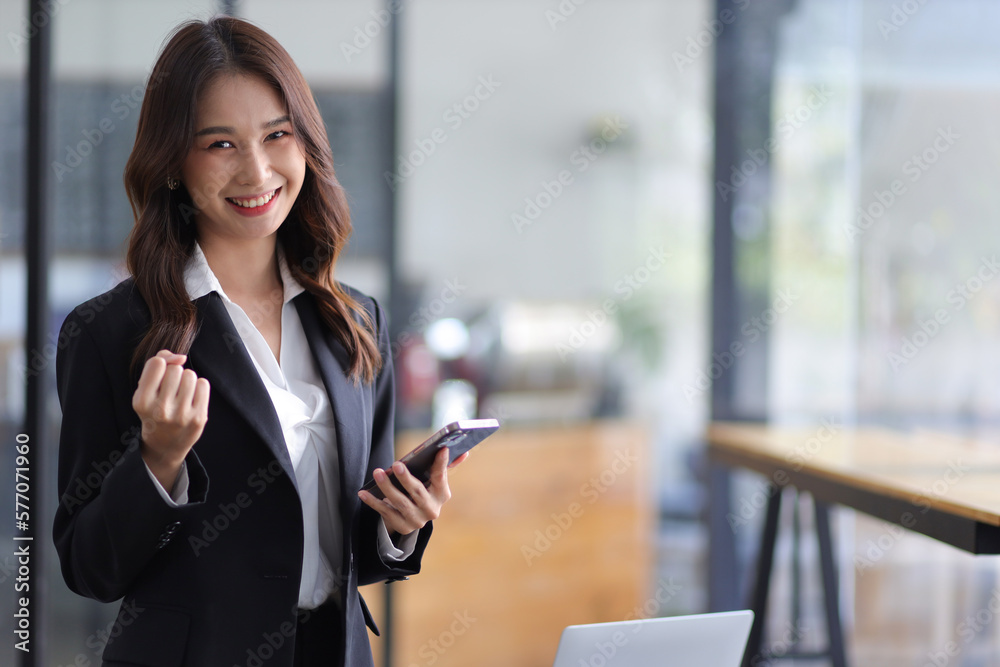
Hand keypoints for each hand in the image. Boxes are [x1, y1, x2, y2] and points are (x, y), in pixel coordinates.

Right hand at [132, 349, 209, 489]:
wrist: (165, 444)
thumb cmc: (154, 409)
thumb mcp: (145, 390)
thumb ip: (157, 364)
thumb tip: (181, 357)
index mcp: (142, 401)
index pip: (157, 363)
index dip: (161, 365)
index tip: (160, 377)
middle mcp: (160, 409)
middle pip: (175, 369)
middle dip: (174, 374)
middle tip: (170, 390)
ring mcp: (181, 415)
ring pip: (190, 375)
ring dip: (187, 380)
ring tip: (181, 394)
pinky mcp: (199, 418)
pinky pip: (203, 384)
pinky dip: (198, 387)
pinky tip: (191, 398)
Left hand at [358, 447, 468, 535]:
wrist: (414, 517)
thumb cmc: (424, 490)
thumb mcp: (435, 481)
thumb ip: (445, 466)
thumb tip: (465, 452)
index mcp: (442, 495)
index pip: (441, 477)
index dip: (442, 464)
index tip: (441, 449)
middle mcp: (431, 510)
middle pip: (417, 492)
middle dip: (406, 478)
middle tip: (395, 464)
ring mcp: (416, 520)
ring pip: (400, 503)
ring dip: (387, 488)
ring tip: (377, 473)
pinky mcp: (401, 526)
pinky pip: (385, 513)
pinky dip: (373, 502)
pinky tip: (363, 493)